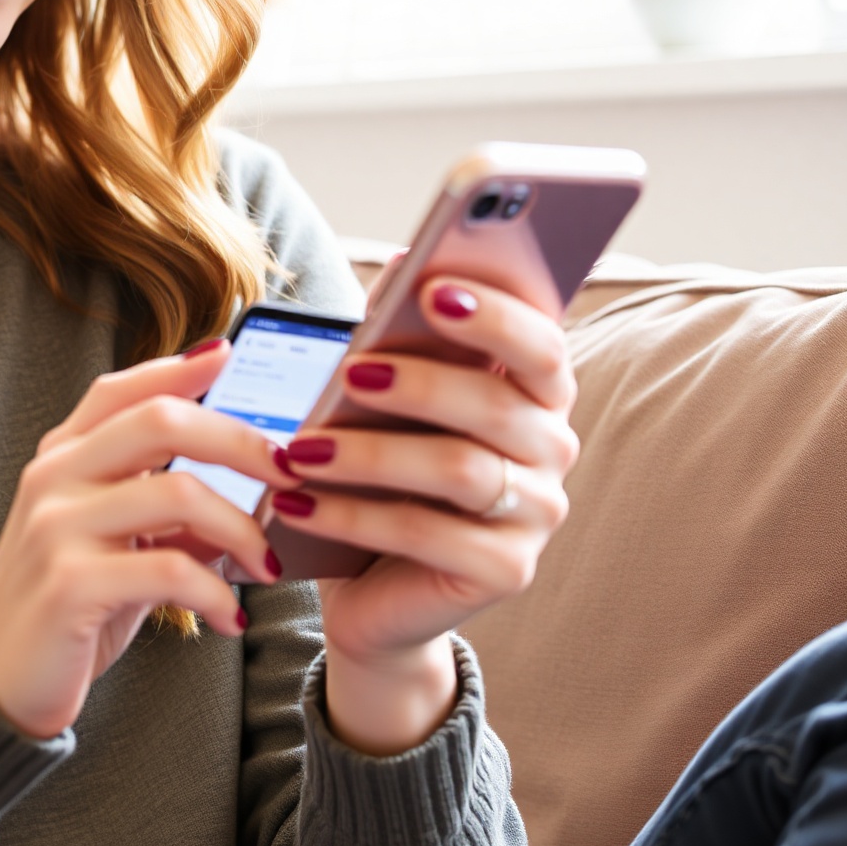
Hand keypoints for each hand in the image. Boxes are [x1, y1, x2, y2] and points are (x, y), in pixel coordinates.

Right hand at [0, 343, 295, 739]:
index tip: (231, 354)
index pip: (120, 390)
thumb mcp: (110, 543)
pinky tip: (231, 618)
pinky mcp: (70, 583)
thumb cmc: (66, 608)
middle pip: (161, 422)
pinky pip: (171, 569)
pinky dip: (218, 593)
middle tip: (291, 478)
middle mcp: (53, 479)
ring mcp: (56, 527)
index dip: (177, 368)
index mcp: (60, 458)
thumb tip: (246, 483)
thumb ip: (158, 504)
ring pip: (178, 492)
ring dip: (243, 530)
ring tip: (268, 566)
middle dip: (242, 443)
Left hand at [273, 276, 578, 753]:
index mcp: (535, 392)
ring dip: (371, 455)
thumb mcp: (382, 400)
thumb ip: (398, 337)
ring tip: (301, 449)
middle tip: (350, 374)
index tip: (431, 288)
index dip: (495, 314)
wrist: (373, 580)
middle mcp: (551, 448)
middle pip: (497, 405)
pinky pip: (427, 536)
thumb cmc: (380, 469)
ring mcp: (536, 513)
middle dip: (419, 383)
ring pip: (460, 471)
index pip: (540, 344)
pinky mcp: (506, 571)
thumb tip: (403, 265)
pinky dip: (353, 516)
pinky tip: (295, 503)